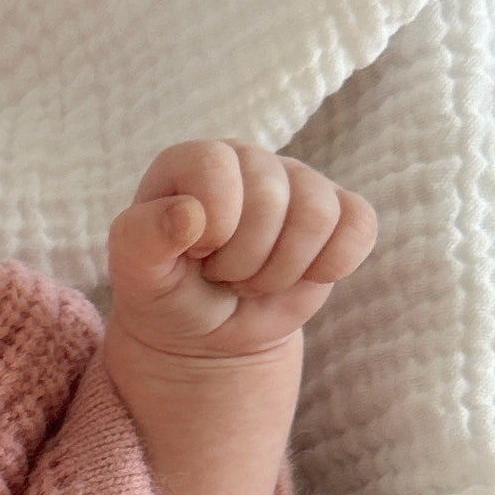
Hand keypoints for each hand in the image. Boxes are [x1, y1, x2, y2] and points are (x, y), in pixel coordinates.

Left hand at [106, 142, 376, 364]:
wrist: (207, 334)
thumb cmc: (168, 294)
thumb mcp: (136, 275)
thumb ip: (142, 239)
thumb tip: (189, 215)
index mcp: (194, 161)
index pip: (215, 168)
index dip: (211, 225)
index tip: (196, 253)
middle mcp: (248, 160)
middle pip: (270, 199)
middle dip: (244, 260)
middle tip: (225, 276)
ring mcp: (298, 183)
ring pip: (317, 215)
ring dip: (281, 270)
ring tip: (253, 280)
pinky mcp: (339, 213)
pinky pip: (359, 226)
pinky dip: (331, 266)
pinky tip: (300, 277)